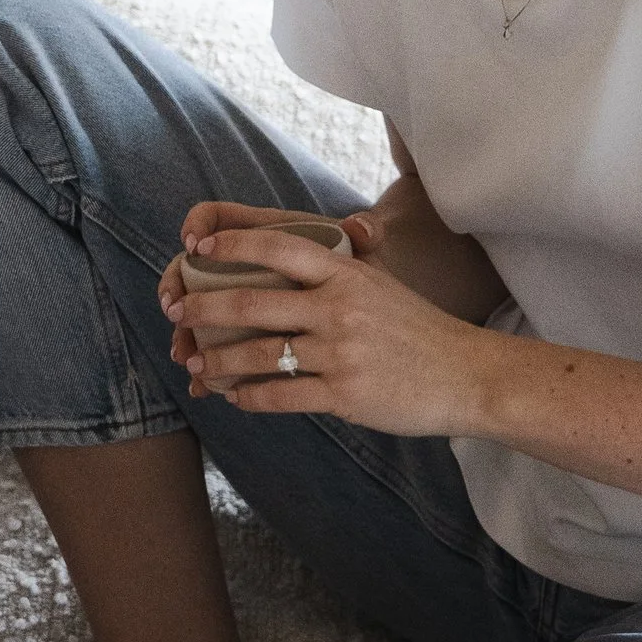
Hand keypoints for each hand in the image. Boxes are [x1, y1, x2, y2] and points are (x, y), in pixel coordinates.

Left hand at [159, 200, 495, 439]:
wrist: (466, 374)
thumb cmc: (418, 328)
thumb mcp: (378, 283)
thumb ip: (335, 270)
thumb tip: (284, 260)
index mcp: (345, 273)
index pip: (277, 247)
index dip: (231, 245)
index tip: (197, 249)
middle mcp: (338, 307)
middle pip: (251, 303)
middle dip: (202, 308)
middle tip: (174, 312)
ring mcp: (339, 353)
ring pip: (258, 355)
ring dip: (217, 361)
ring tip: (196, 363)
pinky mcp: (344, 395)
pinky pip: (280, 396)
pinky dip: (249, 397)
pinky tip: (234, 397)